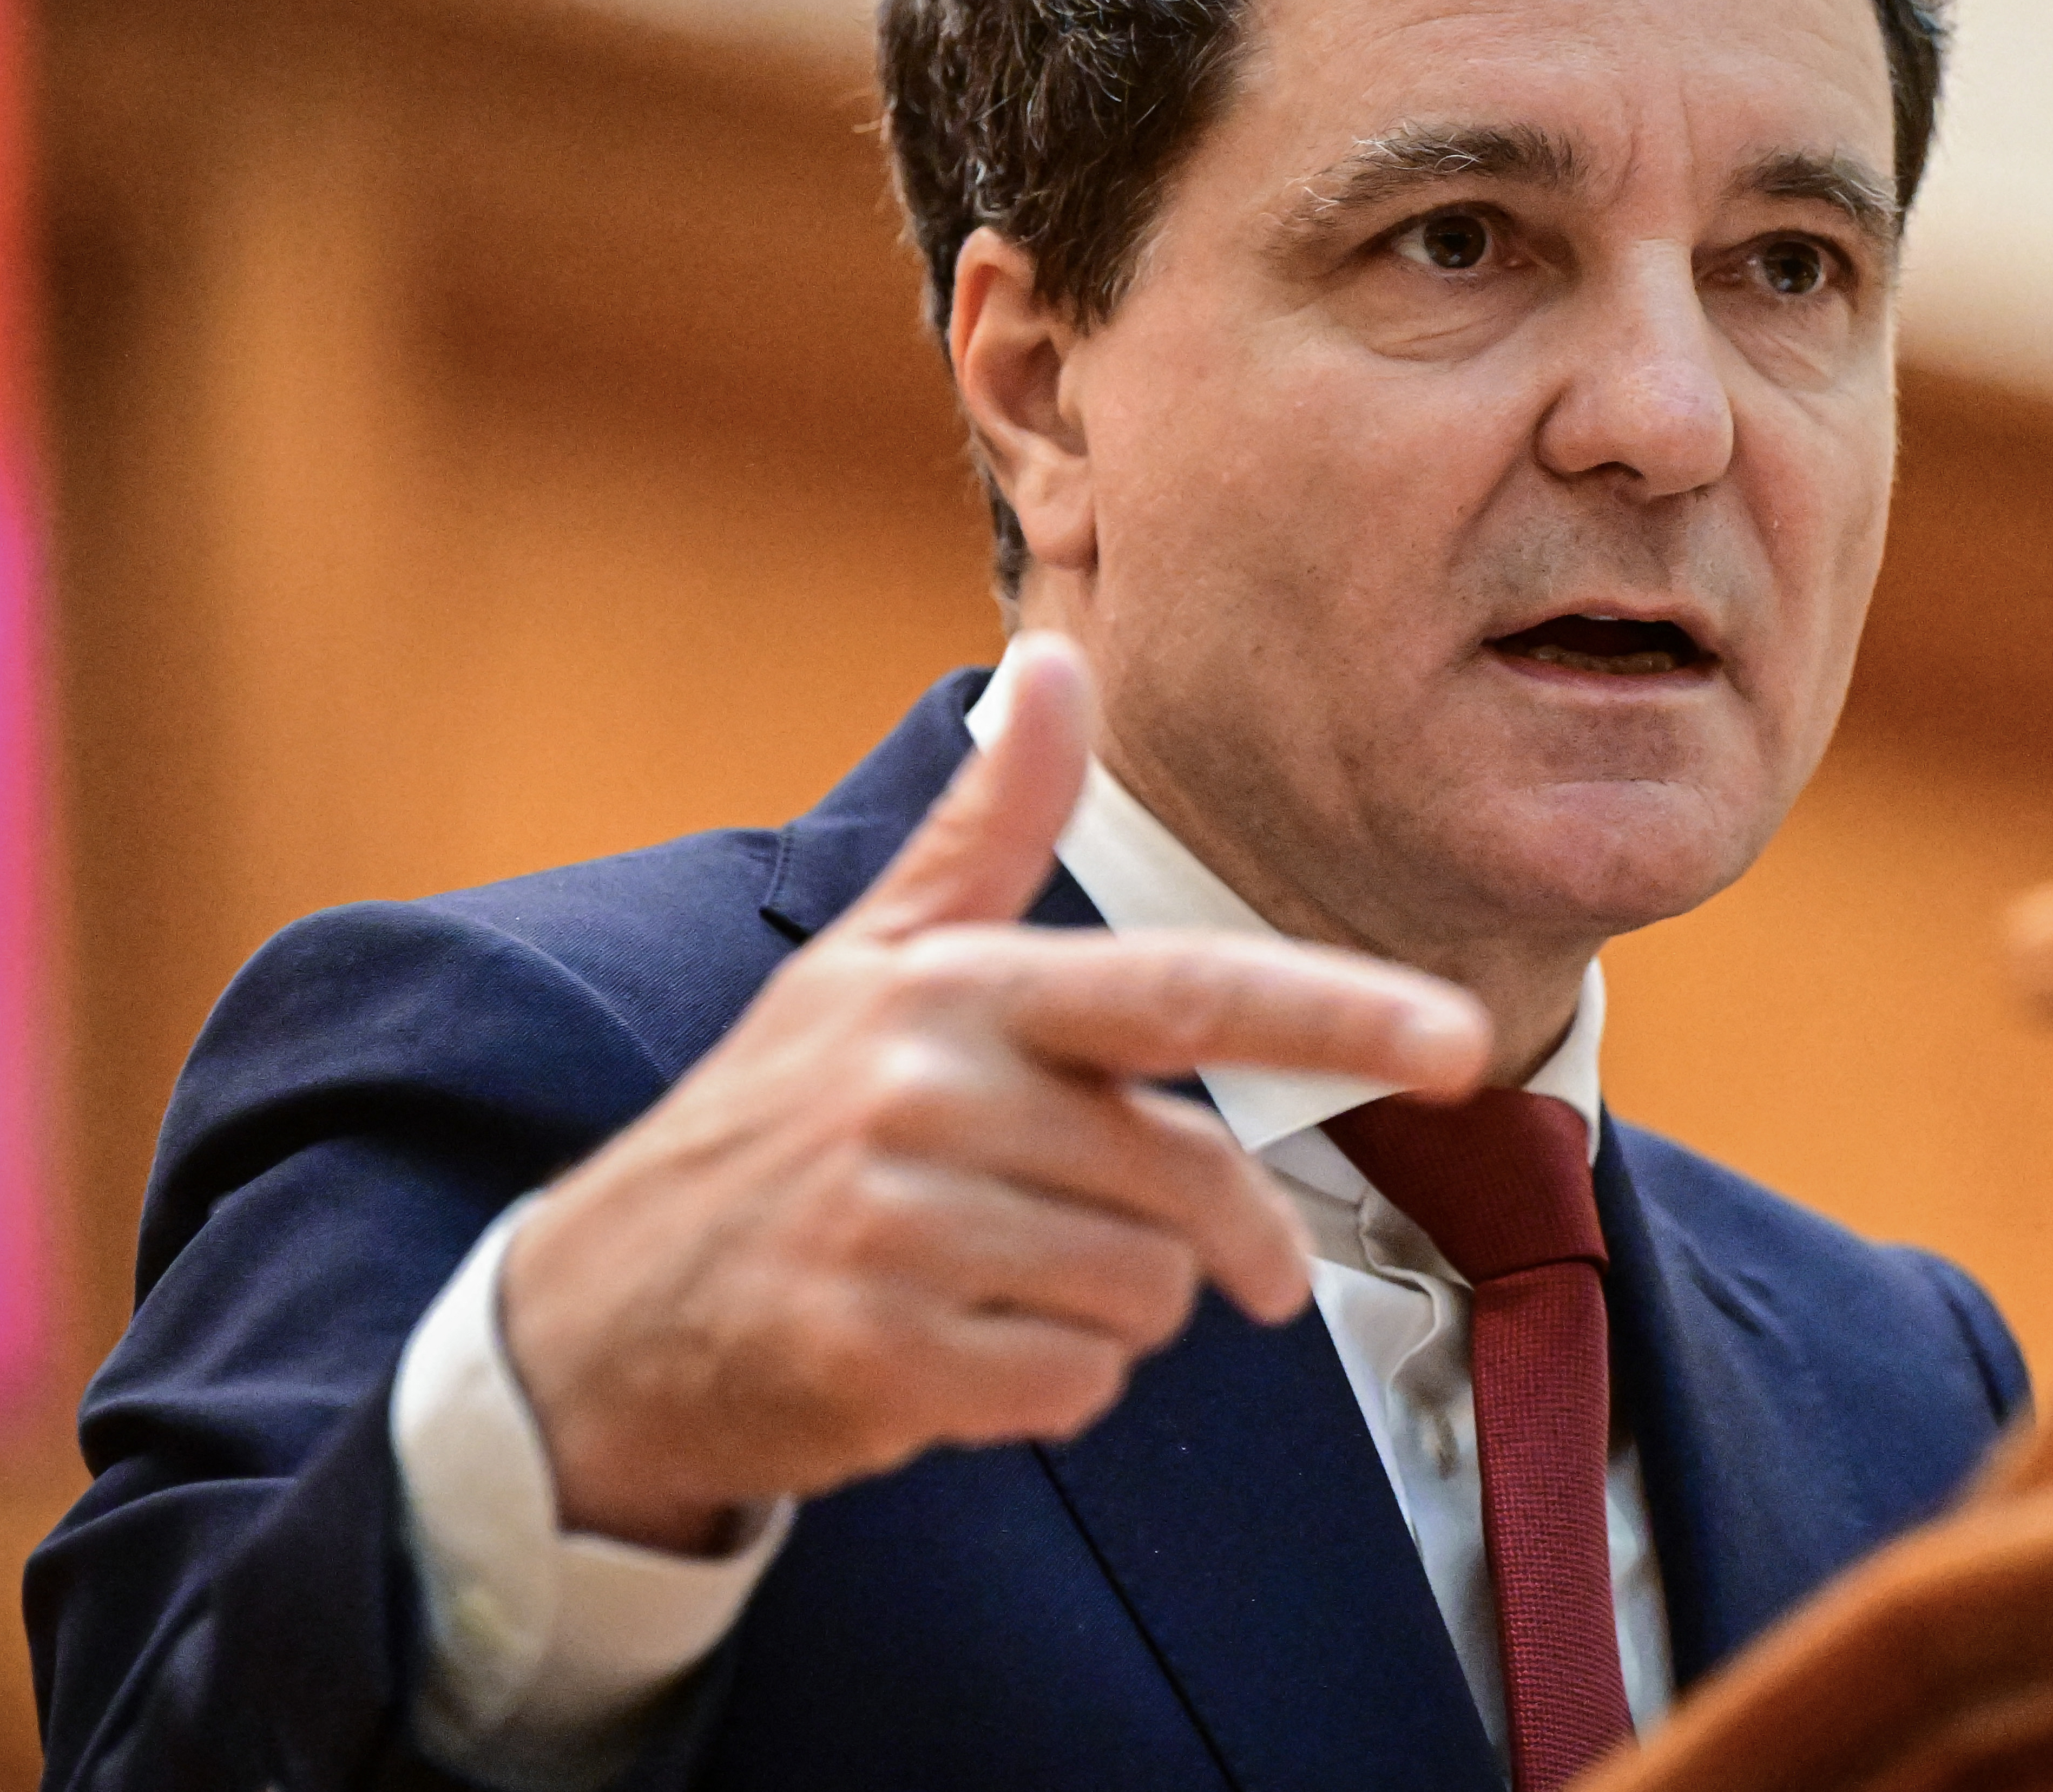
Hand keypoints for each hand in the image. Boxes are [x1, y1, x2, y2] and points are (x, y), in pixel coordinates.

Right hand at [496, 634, 1490, 1551]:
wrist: (594, 1315)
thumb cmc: (773, 1125)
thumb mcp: (876, 959)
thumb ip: (986, 822)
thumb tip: (1052, 660)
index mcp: (958, 991)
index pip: (1185, 993)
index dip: (1337, 1011)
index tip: (1458, 1043)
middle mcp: (924, 1090)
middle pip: (1189, 1188)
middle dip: (1207, 1243)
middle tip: (1158, 1260)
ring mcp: (887, 1223)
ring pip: (1141, 1300)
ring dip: (1106, 1318)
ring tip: (997, 1284)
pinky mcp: (866, 1351)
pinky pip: (1068, 1388)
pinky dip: (1043, 1393)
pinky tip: (956, 1356)